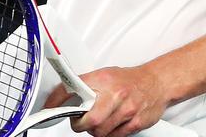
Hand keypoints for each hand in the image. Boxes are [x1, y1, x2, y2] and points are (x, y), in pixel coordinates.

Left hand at [44, 65, 170, 136]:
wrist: (157, 82)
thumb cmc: (128, 79)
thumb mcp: (104, 75)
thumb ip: (86, 85)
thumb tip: (64, 96)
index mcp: (102, 80)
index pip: (71, 89)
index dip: (56, 102)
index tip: (49, 108)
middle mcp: (114, 94)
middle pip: (89, 121)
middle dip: (80, 125)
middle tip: (78, 122)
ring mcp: (126, 110)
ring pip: (100, 132)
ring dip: (94, 131)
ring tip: (97, 122)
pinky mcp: (135, 122)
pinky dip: (109, 134)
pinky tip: (111, 125)